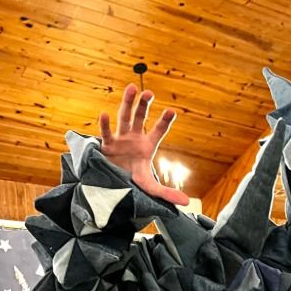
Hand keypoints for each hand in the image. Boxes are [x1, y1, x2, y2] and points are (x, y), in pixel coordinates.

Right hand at [98, 84, 190, 205]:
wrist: (110, 185)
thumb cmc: (131, 181)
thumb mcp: (149, 187)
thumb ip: (166, 193)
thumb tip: (186, 203)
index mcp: (147, 145)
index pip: (158, 130)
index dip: (164, 121)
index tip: (172, 111)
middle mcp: (134, 137)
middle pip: (140, 117)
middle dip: (144, 105)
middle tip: (149, 93)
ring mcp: (120, 139)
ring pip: (124, 118)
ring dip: (127, 103)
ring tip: (131, 87)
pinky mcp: (106, 145)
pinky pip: (106, 134)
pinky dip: (105, 125)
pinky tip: (105, 114)